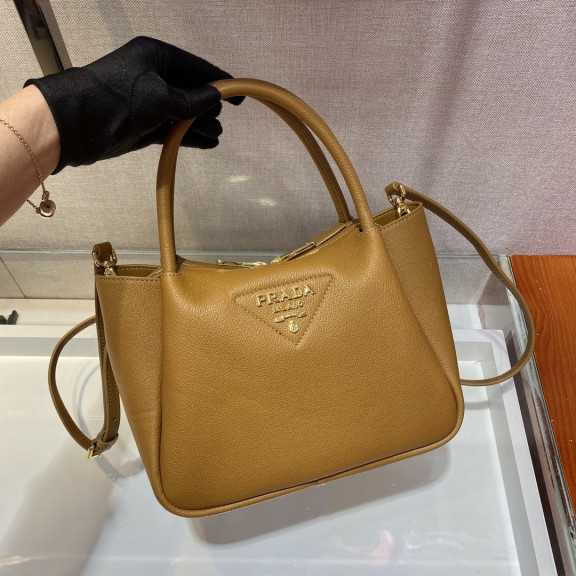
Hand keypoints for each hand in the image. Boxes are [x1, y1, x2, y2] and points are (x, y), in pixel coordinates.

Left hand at [24, 36, 240, 172]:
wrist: (76, 124)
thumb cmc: (118, 99)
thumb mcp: (161, 97)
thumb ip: (192, 100)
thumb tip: (216, 97)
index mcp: (156, 56)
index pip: (196, 67)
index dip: (220, 81)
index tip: (240, 96)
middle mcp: (154, 75)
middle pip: (191, 91)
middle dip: (208, 107)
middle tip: (220, 122)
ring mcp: (148, 101)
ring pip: (182, 112)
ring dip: (199, 124)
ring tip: (215, 136)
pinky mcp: (143, 124)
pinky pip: (173, 128)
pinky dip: (188, 135)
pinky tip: (206, 143)